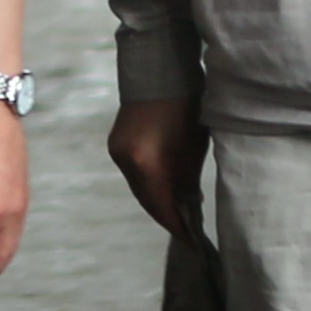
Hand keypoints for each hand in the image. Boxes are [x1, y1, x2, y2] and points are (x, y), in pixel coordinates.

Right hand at [105, 96, 207, 239]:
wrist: (161, 70)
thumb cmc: (186, 106)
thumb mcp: (193, 147)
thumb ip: (187, 180)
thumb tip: (187, 203)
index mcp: (145, 164)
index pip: (160, 206)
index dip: (176, 225)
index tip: (191, 240)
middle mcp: (125, 162)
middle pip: (146, 199)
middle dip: (166, 215)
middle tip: (186, 228)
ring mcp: (118, 151)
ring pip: (138, 187)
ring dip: (157, 199)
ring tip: (179, 209)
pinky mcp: (117, 143)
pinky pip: (134, 173)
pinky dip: (149, 183)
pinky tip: (165, 186)